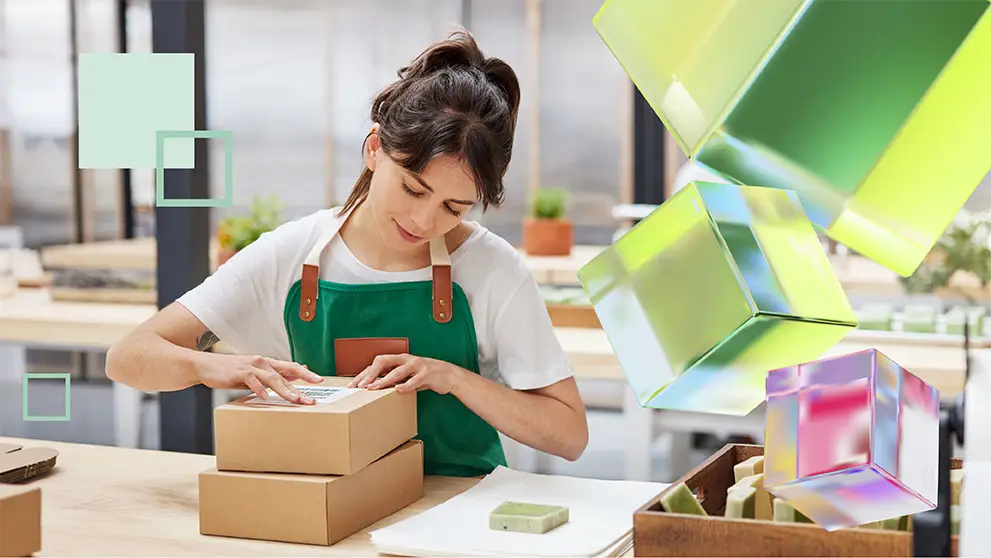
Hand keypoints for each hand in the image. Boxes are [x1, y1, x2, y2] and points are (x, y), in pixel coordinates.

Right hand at [196, 353, 323, 403]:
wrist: (206, 366)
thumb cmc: (232, 371)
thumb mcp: (255, 372)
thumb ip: (273, 374)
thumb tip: (294, 375)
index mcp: (268, 363)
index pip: (291, 367)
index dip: (306, 373)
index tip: (320, 380)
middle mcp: (262, 362)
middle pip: (286, 372)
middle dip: (301, 384)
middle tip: (311, 397)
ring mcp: (251, 366)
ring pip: (272, 378)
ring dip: (285, 390)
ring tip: (295, 400)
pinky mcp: (239, 373)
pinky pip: (252, 381)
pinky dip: (259, 390)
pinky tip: (265, 398)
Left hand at [347, 354, 462, 394]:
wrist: (449, 375)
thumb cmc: (425, 376)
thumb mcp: (407, 376)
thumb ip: (393, 379)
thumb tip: (374, 387)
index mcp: (399, 359)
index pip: (377, 363)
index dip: (365, 373)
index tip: (354, 384)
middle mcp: (406, 359)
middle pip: (383, 362)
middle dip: (370, 374)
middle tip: (360, 386)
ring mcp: (417, 365)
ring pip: (398, 371)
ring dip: (384, 380)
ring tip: (374, 388)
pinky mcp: (427, 374)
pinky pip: (415, 380)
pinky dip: (406, 385)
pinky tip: (398, 390)